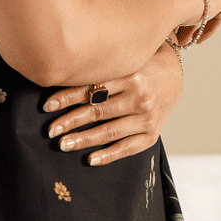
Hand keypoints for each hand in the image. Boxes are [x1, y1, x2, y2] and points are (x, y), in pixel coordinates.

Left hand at [43, 45, 183, 165]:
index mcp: (130, 75)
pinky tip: (90, 159)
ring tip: (63, 144)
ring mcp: (147, 118)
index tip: (46, 106)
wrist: (173, 77)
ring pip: (109, 132)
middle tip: (51, 130)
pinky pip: (126, 148)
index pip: (92, 88)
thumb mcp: (124, 60)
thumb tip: (61, 72)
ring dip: (84, 139)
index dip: (67, 97)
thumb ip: (100, 66)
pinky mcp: (151, 135)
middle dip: (70, 122)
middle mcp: (140, 97)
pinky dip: (108, 155)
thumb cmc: (140, 67)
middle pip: (98, 112)